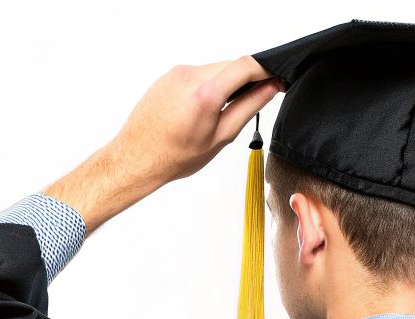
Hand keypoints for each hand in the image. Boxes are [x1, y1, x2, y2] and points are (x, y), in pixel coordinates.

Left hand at [45, 57, 282, 228]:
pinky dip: (211, 85)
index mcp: (205, 93)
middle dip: (248, 79)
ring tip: (225, 111)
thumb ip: (248, 107)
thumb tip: (270, 88)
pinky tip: (205, 108)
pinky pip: (199, 73)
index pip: (246, 66)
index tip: (277, 82)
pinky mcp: (169, 75)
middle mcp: (189, 75)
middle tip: (256, 100)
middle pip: (232, 65)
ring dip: (229, 82)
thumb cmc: (174, 155)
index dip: (267, 72)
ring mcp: (177, 72)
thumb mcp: (221, 136)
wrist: (137, 157)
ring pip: (216, 68)